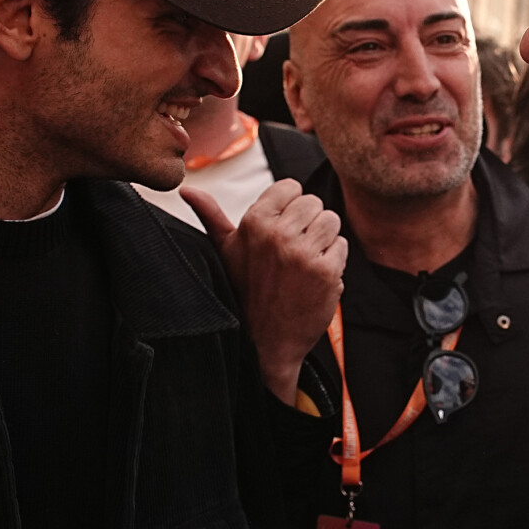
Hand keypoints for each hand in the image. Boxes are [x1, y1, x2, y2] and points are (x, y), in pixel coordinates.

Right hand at [185, 179, 345, 406]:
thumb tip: (187, 189)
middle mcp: (280, 234)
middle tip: (291, 249)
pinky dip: (333, 260)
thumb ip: (209, 214)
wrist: (265, 341)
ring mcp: (305, 254)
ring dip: (322, 239)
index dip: (288, 207)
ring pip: (331, 221)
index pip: (290, 187)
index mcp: (255, 222)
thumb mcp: (223, 250)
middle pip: (313, 202)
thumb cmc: (243, 291)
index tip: (280, 228)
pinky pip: (341, 246)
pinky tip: (313, 276)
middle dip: (306, 223)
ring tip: (303, 261)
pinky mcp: (327, 272)